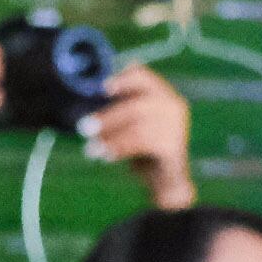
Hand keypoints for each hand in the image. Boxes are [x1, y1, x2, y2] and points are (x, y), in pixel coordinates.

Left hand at [83, 65, 195, 209]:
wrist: (168, 185)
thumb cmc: (146, 153)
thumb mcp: (132, 126)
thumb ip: (120, 110)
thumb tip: (92, 95)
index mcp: (163, 95)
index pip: (143, 76)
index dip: (123, 80)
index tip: (103, 88)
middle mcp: (174, 106)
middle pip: (137, 104)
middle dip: (108, 116)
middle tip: (84, 128)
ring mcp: (177, 126)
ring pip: (138, 125)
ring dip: (110, 136)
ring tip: (91, 149)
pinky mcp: (174, 146)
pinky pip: (143, 142)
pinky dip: (120, 148)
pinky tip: (106, 156)